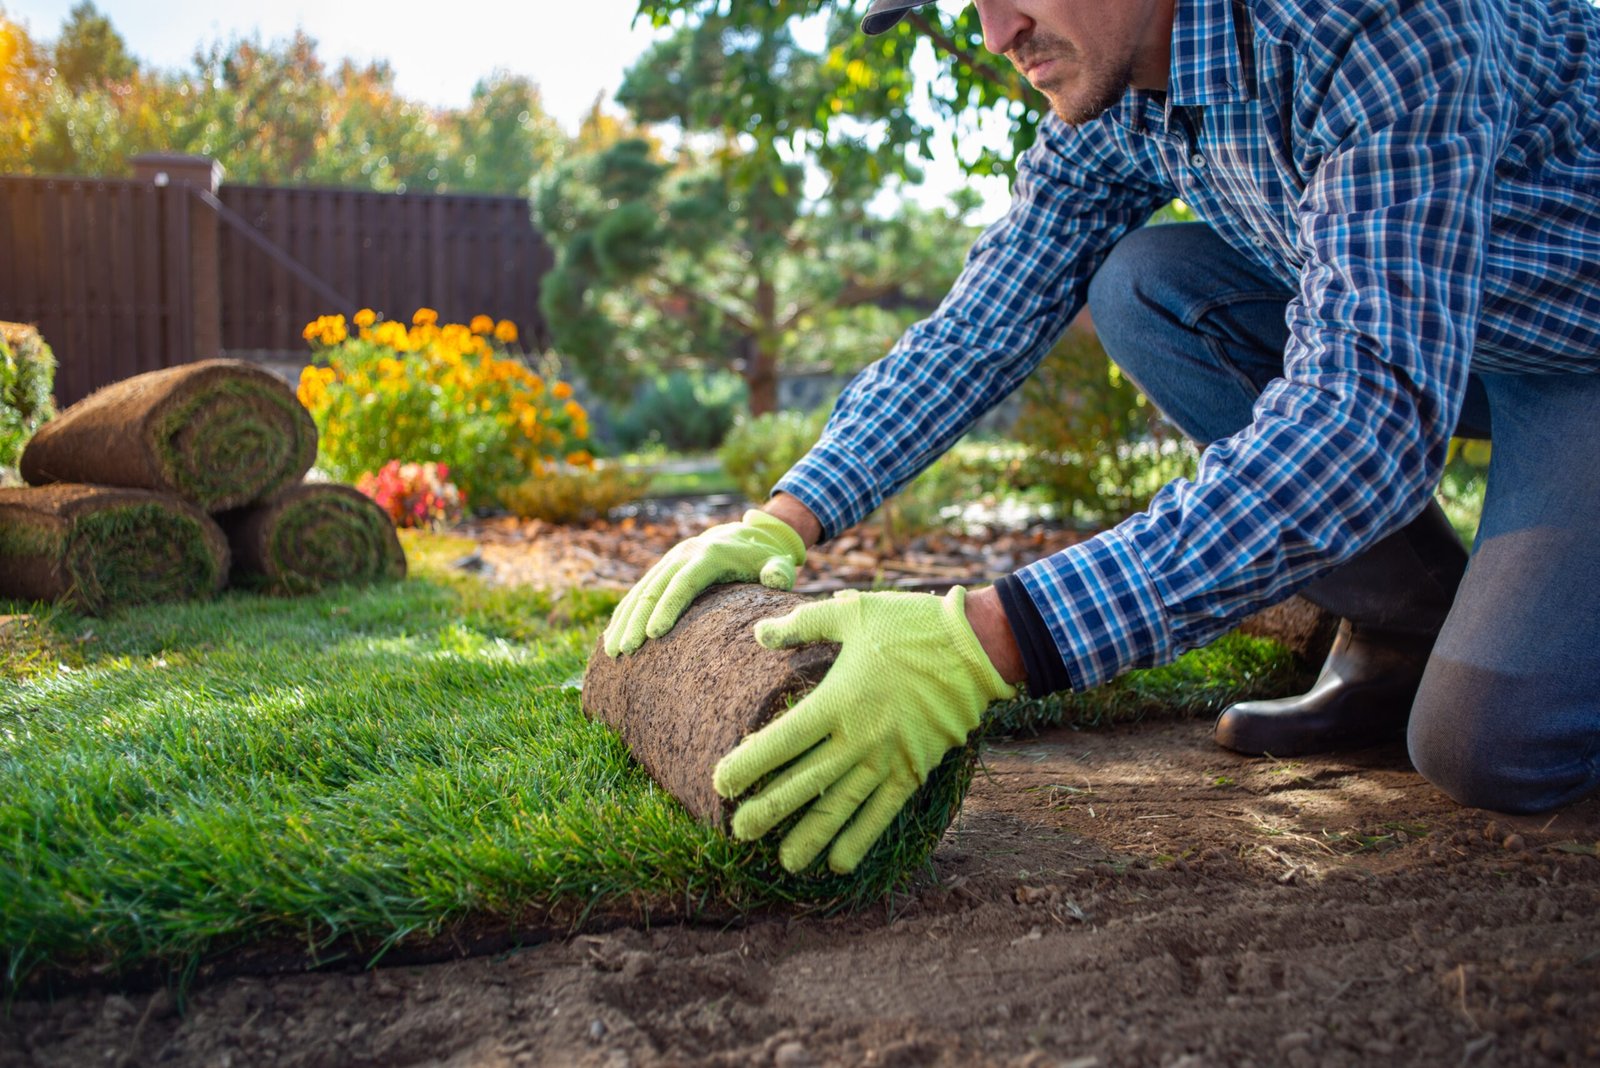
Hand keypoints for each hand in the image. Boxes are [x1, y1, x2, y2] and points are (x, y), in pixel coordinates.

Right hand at [603, 509, 806, 655]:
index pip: (684, 584)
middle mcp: (684, 555)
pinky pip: (638, 592)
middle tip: (625, 651)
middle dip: (637, 621)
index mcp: (709, 555)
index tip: (654, 635)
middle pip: (654, 589)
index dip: (668, 608)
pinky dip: (624, 614)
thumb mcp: (777, 562)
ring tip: (612, 651)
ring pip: (640, 591)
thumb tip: (776, 578)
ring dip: (624, 621)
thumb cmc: (765, 558)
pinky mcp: (663, 570)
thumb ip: (779, 571)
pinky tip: (611, 636)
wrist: (747, 534)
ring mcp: (670, 561)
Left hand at [712, 587, 1017, 873]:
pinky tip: (839, 863)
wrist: (975, 647)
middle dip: (769, 810)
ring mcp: (888, 758)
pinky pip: (883, 811)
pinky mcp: (914, 769)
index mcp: (838, 699)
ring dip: (811, 835)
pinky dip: (862, 838)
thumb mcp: (851, 612)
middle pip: (805, 782)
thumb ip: (801, 624)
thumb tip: (759, 634)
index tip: (720, 784)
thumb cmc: (909, 624)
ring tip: (785, 863)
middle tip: (739, 833)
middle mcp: (859, 736)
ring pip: (842, 805)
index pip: (782, 740)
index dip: (749, 765)